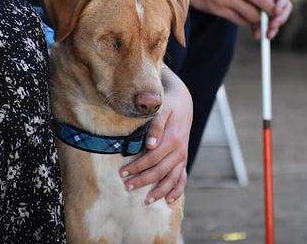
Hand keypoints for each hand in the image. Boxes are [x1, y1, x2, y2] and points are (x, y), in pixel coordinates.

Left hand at [119, 68, 191, 204]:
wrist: (183, 104)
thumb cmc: (168, 107)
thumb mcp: (162, 110)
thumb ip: (156, 126)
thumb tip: (150, 145)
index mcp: (173, 138)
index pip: (152, 157)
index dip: (137, 166)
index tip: (122, 173)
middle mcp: (180, 150)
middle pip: (160, 170)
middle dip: (143, 180)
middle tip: (126, 187)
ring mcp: (182, 156)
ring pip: (172, 178)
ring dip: (159, 191)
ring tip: (145, 201)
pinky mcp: (183, 159)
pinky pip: (182, 178)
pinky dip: (177, 190)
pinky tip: (168, 200)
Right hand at [158, 0, 276, 32]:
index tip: (276, 2)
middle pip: (265, 3)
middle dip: (272, 12)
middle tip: (273, 15)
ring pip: (253, 15)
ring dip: (259, 19)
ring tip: (258, 18)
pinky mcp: (218, 9)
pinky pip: (239, 20)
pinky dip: (246, 22)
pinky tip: (246, 19)